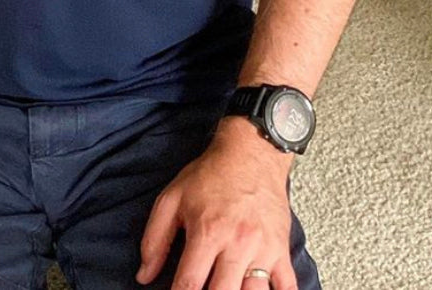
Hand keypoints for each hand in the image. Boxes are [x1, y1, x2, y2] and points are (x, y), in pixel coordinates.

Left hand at [136, 118, 296, 288]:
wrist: (250, 154)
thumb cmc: (209, 176)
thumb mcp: (172, 198)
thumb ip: (155, 238)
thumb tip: (143, 275)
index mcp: (206, 232)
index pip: (189, 283)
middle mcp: (236, 245)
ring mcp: (263, 250)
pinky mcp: (281, 251)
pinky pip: (288, 289)